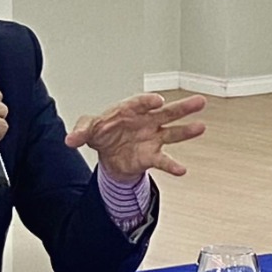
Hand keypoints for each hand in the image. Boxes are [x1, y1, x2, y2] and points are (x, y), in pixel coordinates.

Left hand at [64, 93, 206, 182]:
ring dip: (186, 131)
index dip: (149, 101)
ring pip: (172, 133)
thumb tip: (70, 139)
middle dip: (182, 107)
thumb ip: (81, 131)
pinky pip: (164, 160)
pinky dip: (172, 165)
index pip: (141, 102)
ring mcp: (152, 138)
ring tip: (200, 127)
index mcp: (130, 110)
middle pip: (166, 112)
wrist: (108, 154)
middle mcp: (146, 122)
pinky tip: (182, 170)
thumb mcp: (88, 129)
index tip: (157, 101)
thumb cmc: (103, 133)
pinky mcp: (152, 155)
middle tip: (199, 101)